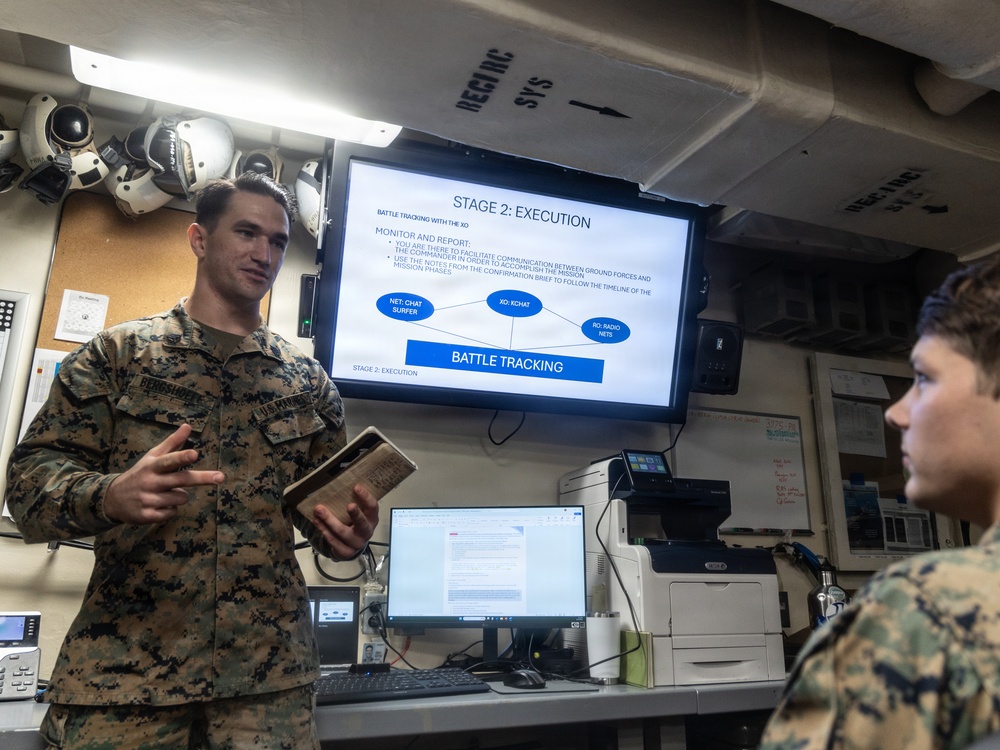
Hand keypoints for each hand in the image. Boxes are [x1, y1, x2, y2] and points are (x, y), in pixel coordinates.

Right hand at [103, 423, 224, 524]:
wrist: (113, 498)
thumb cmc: (141, 473)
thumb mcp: (153, 457)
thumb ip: (172, 443)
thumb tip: (188, 425)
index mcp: (153, 466)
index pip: (169, 460)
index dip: (182, 457)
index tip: (194, 453)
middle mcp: (150, 481)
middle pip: (181, 480)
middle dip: (202, 478)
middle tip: (221, 477)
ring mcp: (148, 499)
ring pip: (180, 498)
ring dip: (179, 496)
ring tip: (165, 493)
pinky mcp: (147, 515)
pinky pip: (171, 513)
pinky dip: (170, 510)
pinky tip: (159, 505)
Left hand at [312, 484, 378, 558]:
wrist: (351, 545)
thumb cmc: (353, 523)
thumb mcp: (358, 512)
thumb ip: (354, 501)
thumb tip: (340, 481)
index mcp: (372, 519)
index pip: (373, 508)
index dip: (366, 497)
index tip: (356, 487)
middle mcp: (367, 532)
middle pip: (362, 524)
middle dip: (356, 515)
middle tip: (349, 505)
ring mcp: (357, 544)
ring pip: (343, 533)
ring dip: (330, 520)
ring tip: (318, 510)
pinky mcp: (346, 552)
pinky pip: (333, 541)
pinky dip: (323, 530)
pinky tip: (316, 522)